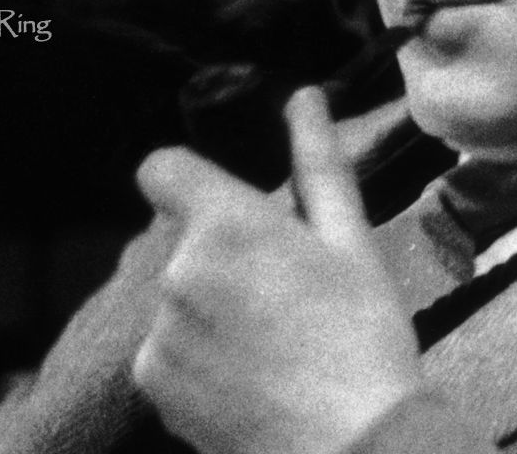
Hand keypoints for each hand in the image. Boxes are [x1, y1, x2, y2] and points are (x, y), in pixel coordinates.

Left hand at [133, 86, 423, 453]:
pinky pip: (166, 350)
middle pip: (181, 241)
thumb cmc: (364, 339)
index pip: (162, 169)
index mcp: (226, 224)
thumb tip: (304, 97)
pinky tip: (249, 382)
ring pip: (175, 298)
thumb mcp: (351, 242)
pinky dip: (196, 360)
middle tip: (282, 295)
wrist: (353, 447)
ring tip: (272, 347)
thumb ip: (317, 163)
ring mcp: (159, 331)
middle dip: (219, 256)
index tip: (228, 210)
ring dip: (207, 309)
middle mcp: (177, 271)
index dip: (188, 181)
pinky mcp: (152, 382)